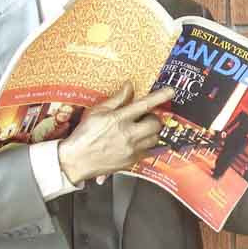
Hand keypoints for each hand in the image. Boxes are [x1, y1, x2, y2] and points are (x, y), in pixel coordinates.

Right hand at [57, 83, 173, 184]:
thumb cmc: (84, 135)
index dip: (159, 97)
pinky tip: (134, 142)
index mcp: (118, 119)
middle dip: (153, 118)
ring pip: (155, 138)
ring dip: (150, 132)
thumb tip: (129, 86)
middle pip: (155, 123)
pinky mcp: (132, 161)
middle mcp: (128, 134)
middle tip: (145, 118)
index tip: (171, 92)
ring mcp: (131, 149)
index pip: (144, 105)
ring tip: (138, 130)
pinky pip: (148, 151)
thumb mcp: (97, 112)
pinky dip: (145, 145)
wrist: (76, 160)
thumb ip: (116, 99)